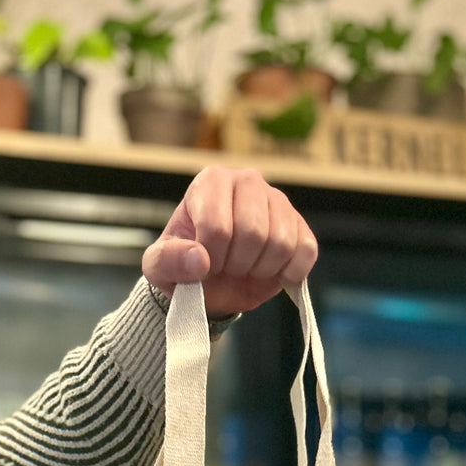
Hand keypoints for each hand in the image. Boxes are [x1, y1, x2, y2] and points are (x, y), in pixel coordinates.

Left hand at [142, 166, 317, 317]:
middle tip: (226, 267)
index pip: (217, 227)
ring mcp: (277, 201)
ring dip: (260, 269)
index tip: (203, 265)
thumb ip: (168, 261)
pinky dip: (290, 272)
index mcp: (211, 182)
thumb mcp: (159, 267)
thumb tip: (199, 261)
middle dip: (236, 263)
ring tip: (245, 267)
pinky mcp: (300, 225)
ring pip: (281, 242)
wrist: (209, 283)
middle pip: (253, 233)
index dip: (210, 259)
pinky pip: (306, 250)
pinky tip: (273, 273)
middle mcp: (247, 181)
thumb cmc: (184, 265)